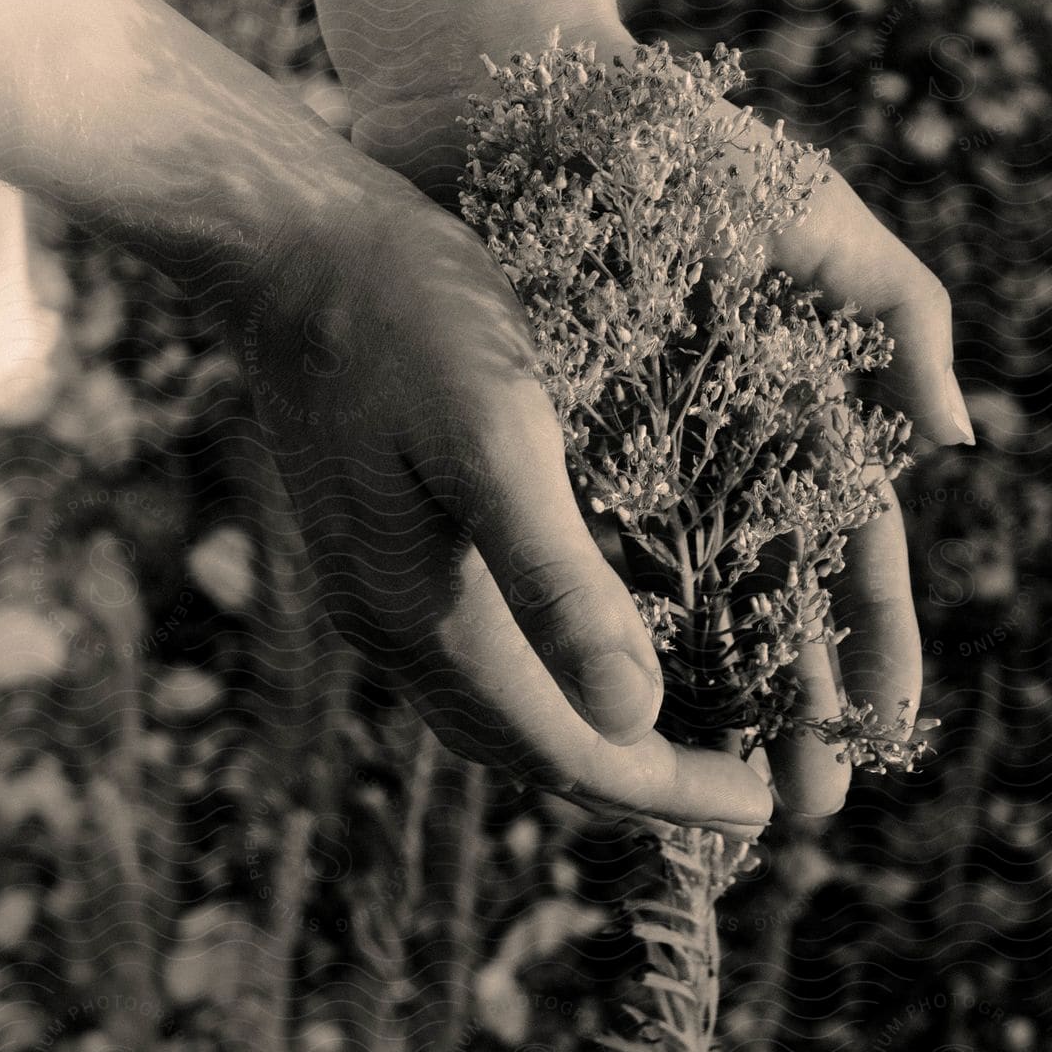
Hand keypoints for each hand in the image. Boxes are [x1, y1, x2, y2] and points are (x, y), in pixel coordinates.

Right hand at [230, 170, 774, 836]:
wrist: (288, 244)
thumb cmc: (406, 315)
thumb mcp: (498, 430)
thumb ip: (557, 577)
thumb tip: (635, 717)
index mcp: (431, 618)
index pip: (571, 752)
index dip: (673, 789)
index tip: (764, 808)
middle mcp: (398, 628)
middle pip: (534, 751)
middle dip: (642, 782)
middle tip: (745, 792)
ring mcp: (379, 591)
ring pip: (502, 710)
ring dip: (595, 739)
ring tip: (685, 739)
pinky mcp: (380, 548)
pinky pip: (478, 656)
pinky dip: (552, 682)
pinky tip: (597, 647)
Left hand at [351, 23, 972, 820]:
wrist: (521, 96)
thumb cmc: (681, 143)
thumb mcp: (813, 214)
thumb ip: (900, 311)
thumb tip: (956, 446)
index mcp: (793, 400)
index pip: (850, 547)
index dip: (874, 637)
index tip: (891, 726)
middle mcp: (717, 444)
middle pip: (770, 601)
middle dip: (797, 700)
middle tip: (816, 801)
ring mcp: (630, 452)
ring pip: (681, 606)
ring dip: (707, 698)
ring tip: (726, 786)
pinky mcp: (543, 447)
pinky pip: (583, 568)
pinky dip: (607, 641)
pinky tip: (619, 710)